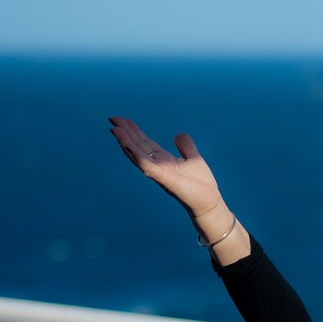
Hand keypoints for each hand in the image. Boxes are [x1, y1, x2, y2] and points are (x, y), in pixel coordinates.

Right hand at [109, 116, 248, 262]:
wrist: (209, 203)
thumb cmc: (202, 185)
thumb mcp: (194, 159)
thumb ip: (186, 146)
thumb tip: (179, 134)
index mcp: (163, 160)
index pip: (145, 143)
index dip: (134, 132)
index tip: (123, 119)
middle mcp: (157, 166)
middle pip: (138, 147)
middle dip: (125, 133)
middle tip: (113, 118)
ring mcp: (159, 173)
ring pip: (137, 155)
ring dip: (125, 142)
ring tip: (115, 129)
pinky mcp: (164, 179)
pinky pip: (146, 166)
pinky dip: (136, 155)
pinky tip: (128, 145)